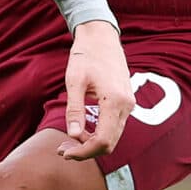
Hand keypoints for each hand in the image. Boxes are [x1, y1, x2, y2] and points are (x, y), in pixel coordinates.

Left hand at [59, 20, 130, 160]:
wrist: (102, 37)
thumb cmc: (85, 55)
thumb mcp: (74, 81)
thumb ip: (74, 110)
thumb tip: (73, 136)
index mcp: (114, 101)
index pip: (102, 140)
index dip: (82, 152)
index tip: (63, 152)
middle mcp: (126, 105)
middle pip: (109, 143)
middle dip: (85, 150)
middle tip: (61, 149)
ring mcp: (129, 104)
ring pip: (113, 137)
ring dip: (91, 143)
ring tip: (68, 141)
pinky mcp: (126, 102)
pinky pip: (114, 127)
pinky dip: (99, 134)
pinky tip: (82, 130)